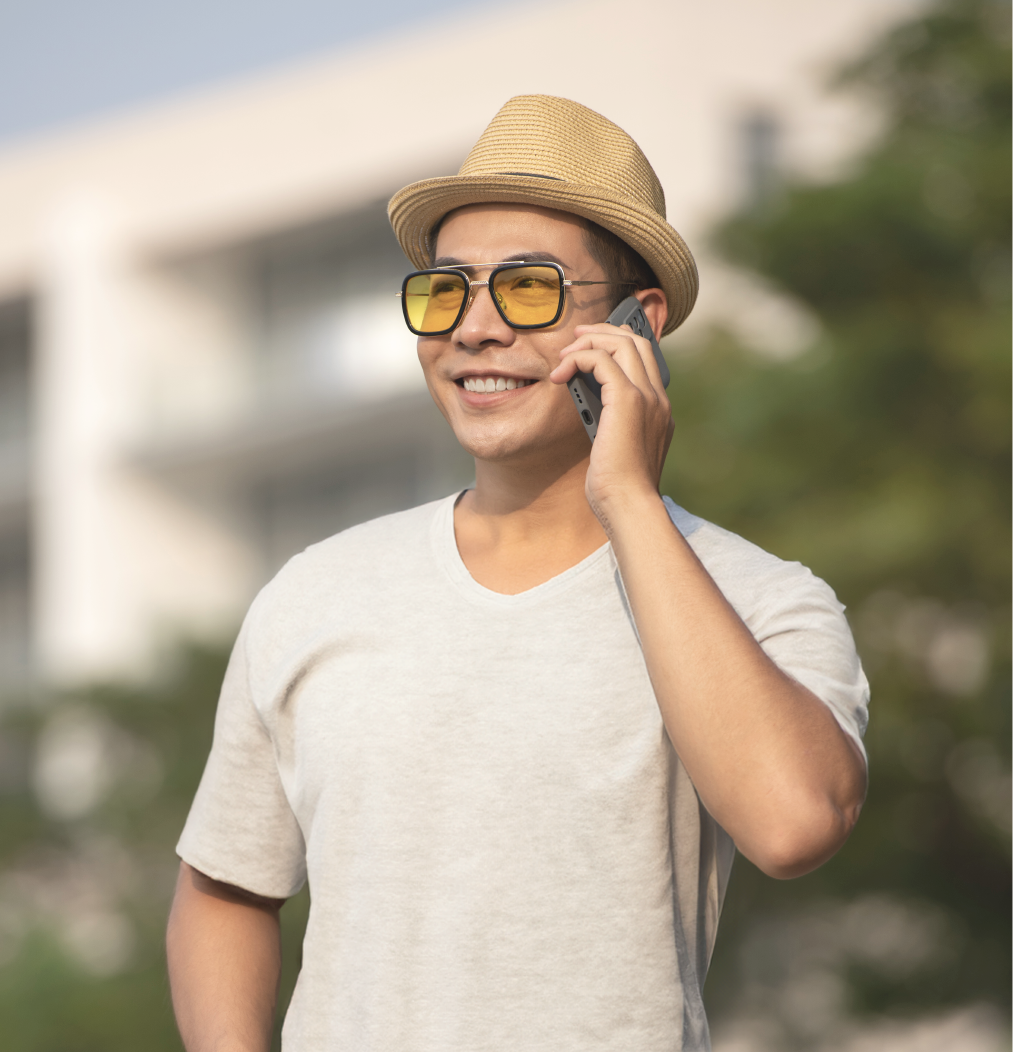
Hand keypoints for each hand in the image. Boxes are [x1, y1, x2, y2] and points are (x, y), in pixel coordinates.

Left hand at [549, 321, 673, 524]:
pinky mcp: (628, 401)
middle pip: (636, 341)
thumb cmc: (619, 489)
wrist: (630, 506)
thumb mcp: (618, 451)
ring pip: (622, 342)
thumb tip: (594, 412)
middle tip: (574, 339)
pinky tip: (560, 376)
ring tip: (564, 356)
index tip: (591, 347)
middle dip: (602, 332)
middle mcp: (658, 398)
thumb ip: (614, 427)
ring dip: (588, 342)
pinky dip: (578, 359)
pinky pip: (601, 360)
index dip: (618, 342)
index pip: (646, 357)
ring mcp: (647, 397)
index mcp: (659, 409)